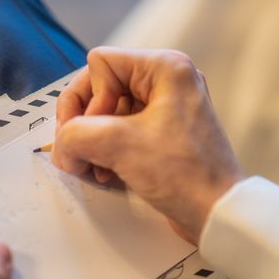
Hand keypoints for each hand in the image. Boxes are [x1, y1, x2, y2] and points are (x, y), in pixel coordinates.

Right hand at [52, 47, 242, 242]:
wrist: (217, 213)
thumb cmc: (185, 175)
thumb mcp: (119, 145)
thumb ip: (75, 135)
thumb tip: (61, 146)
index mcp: (164, 68)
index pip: (99, 64)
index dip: (88, 99)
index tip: (97, 133)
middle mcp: (165, 82)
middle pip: (98, 87)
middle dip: (83, 123)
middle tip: (77, 150)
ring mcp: (162, 108)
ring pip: (104, 112)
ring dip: (90, 140)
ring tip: (91, 167)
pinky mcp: (159, 133)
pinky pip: (117, 131)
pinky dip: (104, 150)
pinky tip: (104, 172)